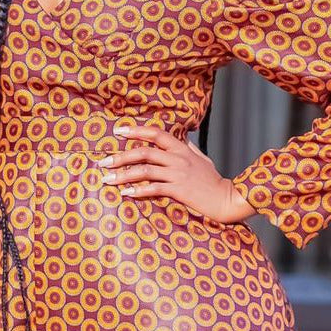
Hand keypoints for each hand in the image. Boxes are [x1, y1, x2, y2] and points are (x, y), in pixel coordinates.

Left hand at [100, 123, 254, 224]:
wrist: (227, 199)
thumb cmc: (214, 180)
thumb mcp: (202, 159)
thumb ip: (189, 148)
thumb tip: (183, 139)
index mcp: (182, 149)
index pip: (155, 133)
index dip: (135, 131)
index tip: (117, 131)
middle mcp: (178, 158)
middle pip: (144, 152)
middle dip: (120, 156)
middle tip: (103, 162)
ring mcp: (178, 174)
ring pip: (144, 171)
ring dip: (123, 175)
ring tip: (107, 180)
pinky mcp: (179, 190)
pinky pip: (154, 189)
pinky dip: (138, 191)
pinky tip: (126, 194)